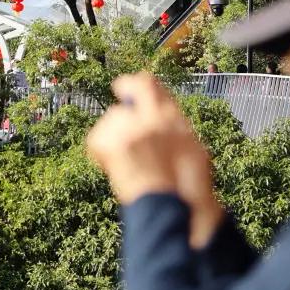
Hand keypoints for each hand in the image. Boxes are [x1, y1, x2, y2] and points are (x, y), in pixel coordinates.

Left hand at [86, 73, 223, 247]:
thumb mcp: (192, 152)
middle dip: (123, 100)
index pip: (150, 85)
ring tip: (123, 158)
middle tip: (120, 120)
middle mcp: (152, 115)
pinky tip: (110, 165)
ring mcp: (132, 127)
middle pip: (129, 91)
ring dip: (114, 133)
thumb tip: (166, 121)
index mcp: (171, 117)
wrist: (170, 205)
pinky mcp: (115, 143)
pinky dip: (100, 151)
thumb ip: (175, 131)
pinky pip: (97, 138)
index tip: (124, 86)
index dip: (135, 83)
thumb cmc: (185, 187)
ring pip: (113, 117)